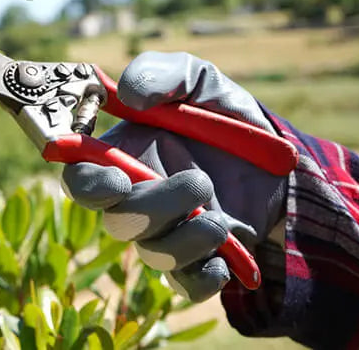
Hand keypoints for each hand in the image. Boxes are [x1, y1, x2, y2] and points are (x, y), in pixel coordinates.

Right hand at [61, 51, 287, 300]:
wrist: (278, 151)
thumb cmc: (219, 110)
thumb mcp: (196, 77)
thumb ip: (161, 74)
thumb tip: (129, 96)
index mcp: (121, 156)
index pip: (81, 180)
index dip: (90, 187)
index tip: (118, 182)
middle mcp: (136, 197)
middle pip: (117, 222)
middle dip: (154, 208)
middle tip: (199, 183)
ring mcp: (167, 230)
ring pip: (154, 255)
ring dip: (185, 242)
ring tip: (220, 220)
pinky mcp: (200, 257)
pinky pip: (187, 285)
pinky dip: (203, 279)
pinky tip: (224, 260)